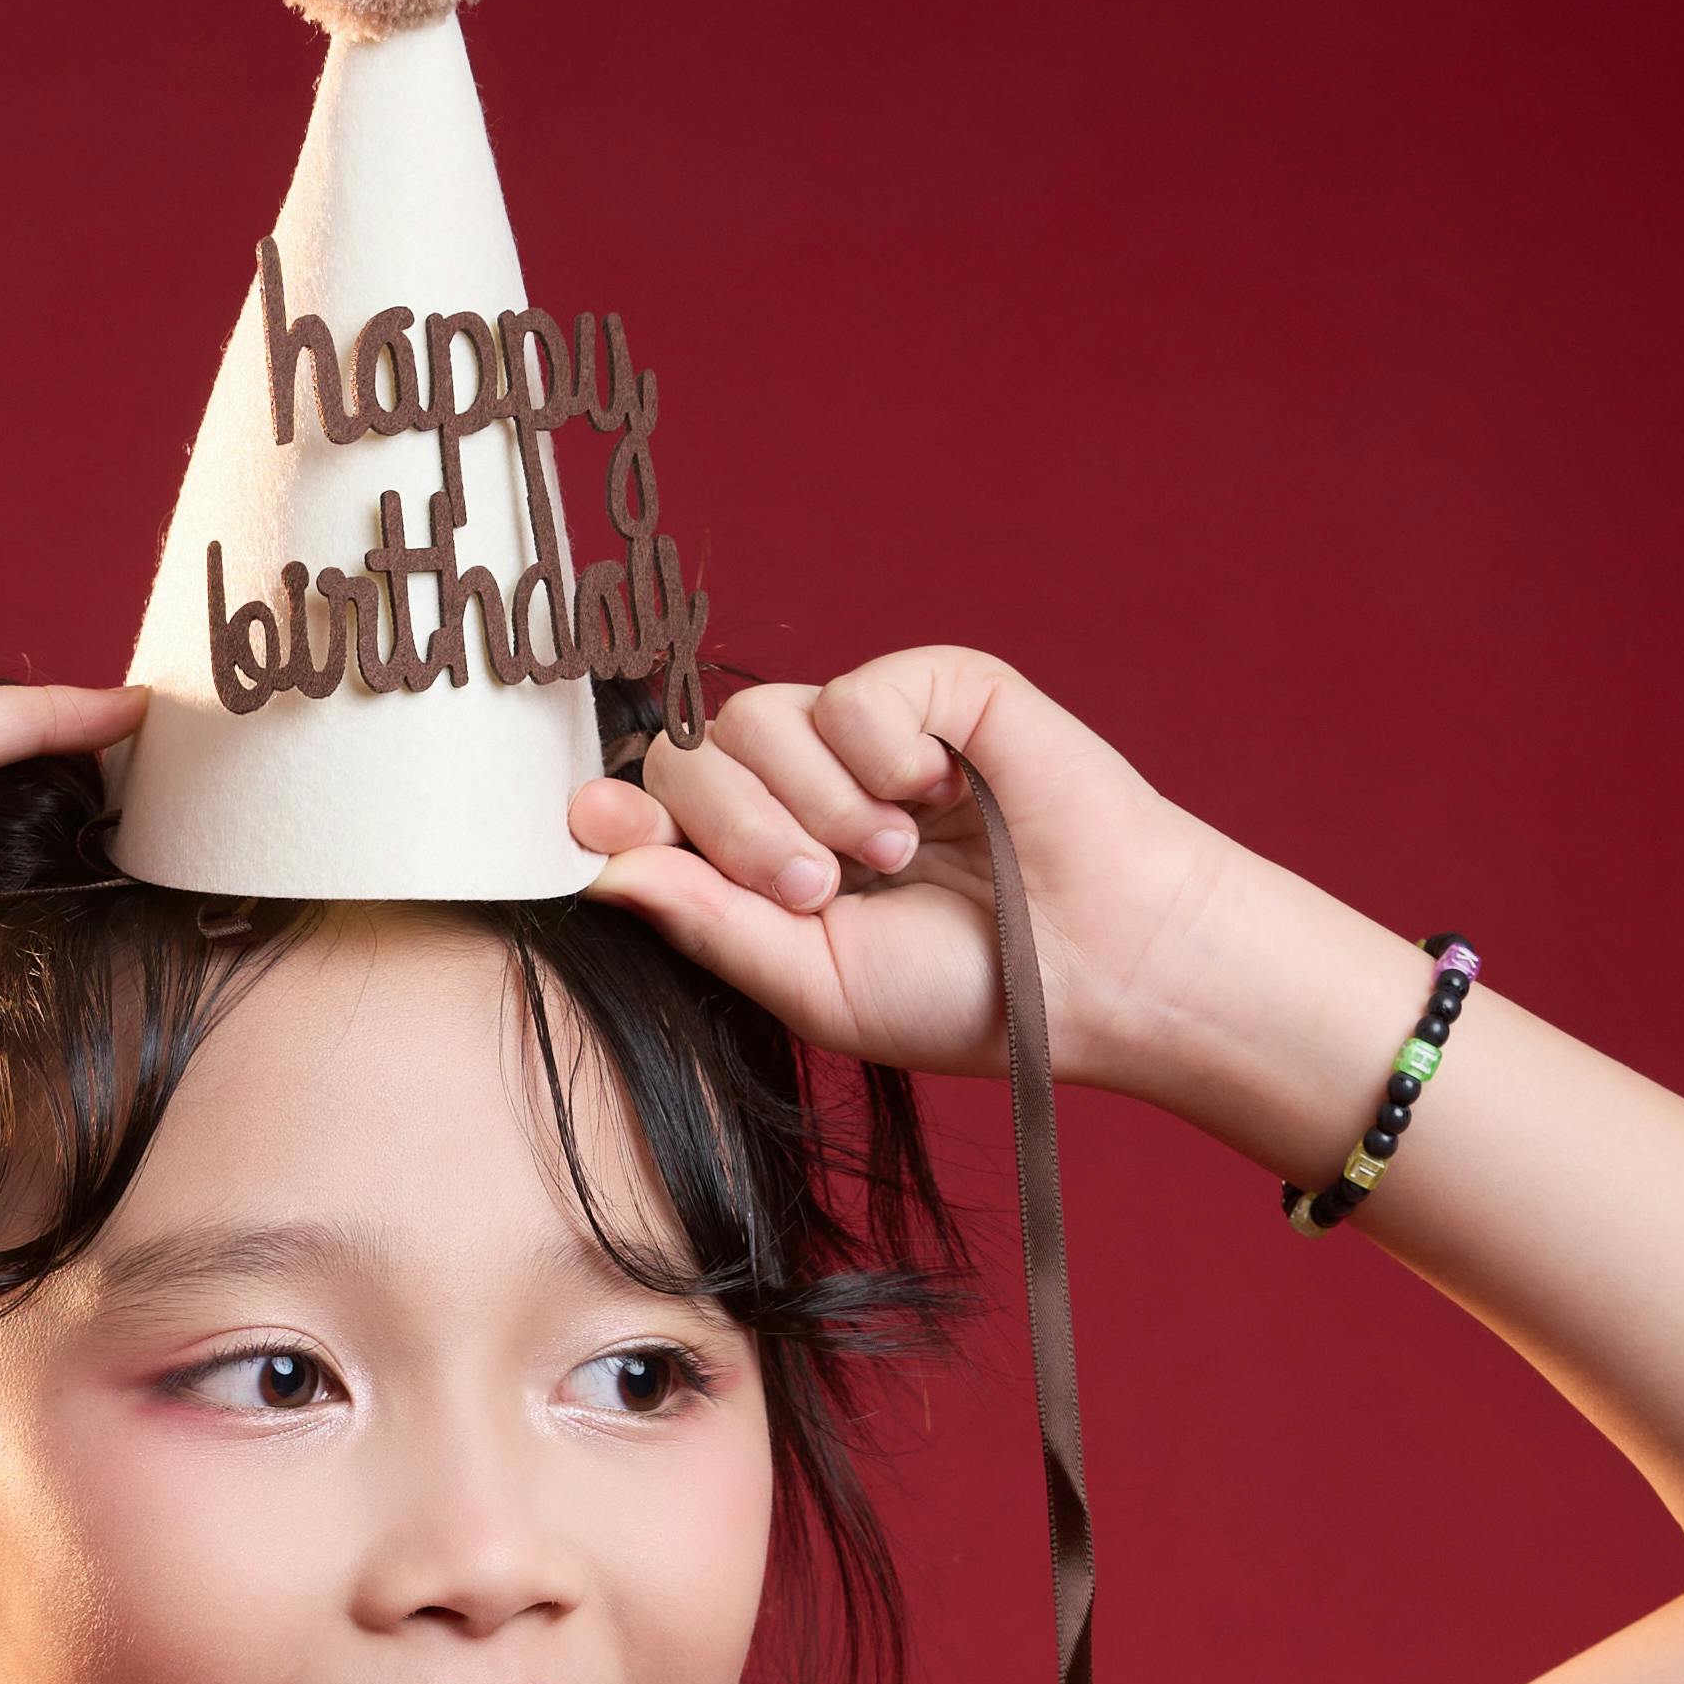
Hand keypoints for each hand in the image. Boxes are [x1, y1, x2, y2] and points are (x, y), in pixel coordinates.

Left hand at [564, 646, 1236, 1094]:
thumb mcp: (812, 983)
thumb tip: (597, 865)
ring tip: (894, 857)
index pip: (660, 810)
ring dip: (814, 802)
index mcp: (769, 864)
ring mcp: (867, 736)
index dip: (618, 810)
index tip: (584, 821)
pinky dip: (879, 753)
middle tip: (818, 890)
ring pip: (753, 718)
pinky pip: (845, 692)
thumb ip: (706, 922)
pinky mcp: (931, 690)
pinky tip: (939, 796)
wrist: (1099, 968)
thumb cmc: (970, 993)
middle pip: (690, 757)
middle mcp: (806, 789)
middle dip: (737, 830)